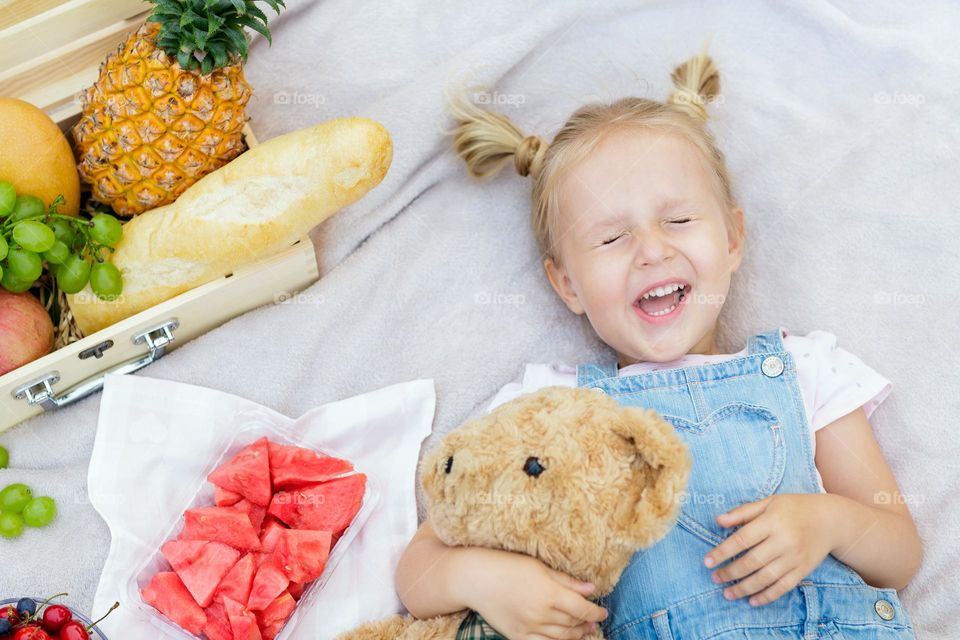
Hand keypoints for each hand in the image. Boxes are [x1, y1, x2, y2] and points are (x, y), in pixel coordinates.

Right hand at [460, 547, 607, 639]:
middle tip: (593, 621)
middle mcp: (541, 613)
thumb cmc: (507, 566)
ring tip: (583, 631)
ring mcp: (528, 627)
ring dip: (575, 636)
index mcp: (549, 593)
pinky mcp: (517, 636)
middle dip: (586, 624)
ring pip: (561, 638)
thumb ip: (567, 581)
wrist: (476, 579)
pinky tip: (561, 639)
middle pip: (572, 624)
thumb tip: (591, 589)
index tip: (602, 612)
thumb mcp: (540, 567)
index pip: (581, 608)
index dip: (595, 612)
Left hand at [702, 493, 837, 606]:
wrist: (831, 520)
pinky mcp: (804, 570)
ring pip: (766, 577)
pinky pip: (784, 586)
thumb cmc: (795, 508)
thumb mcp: (769, 502)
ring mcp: (795, 557)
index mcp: (772, 521)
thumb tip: (718, 520)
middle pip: (753, 561)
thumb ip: (743, 512)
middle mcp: (784, 541)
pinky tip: (752, 600)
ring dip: (745, 588)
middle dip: (731, 572)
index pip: (742, 539)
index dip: (722, 551)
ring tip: (727, 593)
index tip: (707, 561)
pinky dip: (767, 596)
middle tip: (715, 578)